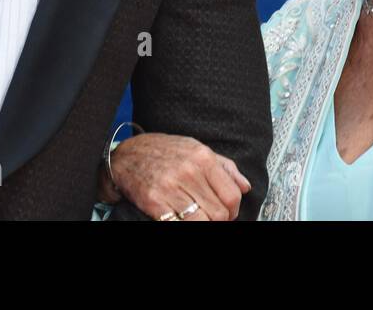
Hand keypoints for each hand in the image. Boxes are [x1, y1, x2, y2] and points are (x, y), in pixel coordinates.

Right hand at [103, 133, 251, 220]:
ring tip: (198, 218)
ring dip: (204, 224)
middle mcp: (189, 171)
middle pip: (220, 213)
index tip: (228, 212)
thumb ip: (224, 166)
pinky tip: (181, 218)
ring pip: (203, 222)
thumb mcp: (195, 148)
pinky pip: (180, 224)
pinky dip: (185, 224)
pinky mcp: (155, 203)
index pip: (232, 195)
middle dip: (219, 220)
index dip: (233, 210)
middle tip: (211, 217)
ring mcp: (171, 187)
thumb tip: (245, 186)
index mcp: (202, 157)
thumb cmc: (163, 152)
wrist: (127, 156)